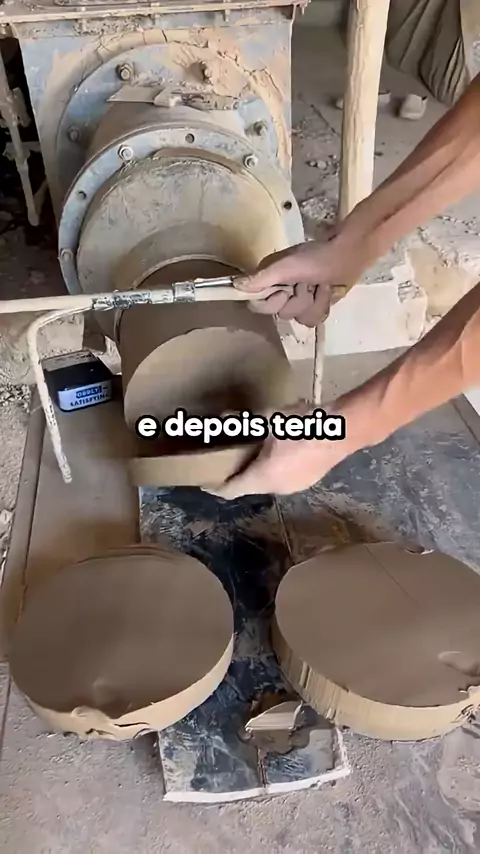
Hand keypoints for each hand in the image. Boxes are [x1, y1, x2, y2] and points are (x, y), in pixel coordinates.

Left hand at [211, 429, 353, 499]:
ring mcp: (294, 487)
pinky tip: (276, 453)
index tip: (204, 481)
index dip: (215, 487)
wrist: (343, 430)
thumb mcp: (270, 418)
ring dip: (257, 472)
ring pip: (267, 483)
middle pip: (248, 487)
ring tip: (250, 454)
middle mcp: (276, 488)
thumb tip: (224, 418)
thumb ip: (246, 421)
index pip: (231, 490)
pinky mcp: (308, 481)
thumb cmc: (302, 425)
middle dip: (236, 475)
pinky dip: (273, 470)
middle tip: (226, 459)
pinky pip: (282, 479)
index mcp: (262, 477)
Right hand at [235, 232, 368, 327]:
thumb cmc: (316, 257)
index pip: (258, 305)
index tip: (285, 291)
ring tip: (321, 286)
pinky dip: (322, 306)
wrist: (348, 256)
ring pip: (298, 319)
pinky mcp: (314, 306)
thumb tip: (234, 286)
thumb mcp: (286, 266)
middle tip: (307, 284)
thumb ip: (261, 278)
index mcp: (269, 280)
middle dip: (298, 300)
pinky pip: (312, 320)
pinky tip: (328, 292)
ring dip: (313, 302)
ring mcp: (298, 300)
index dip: (272, 302)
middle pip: (280, 314)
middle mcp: (280, 291)